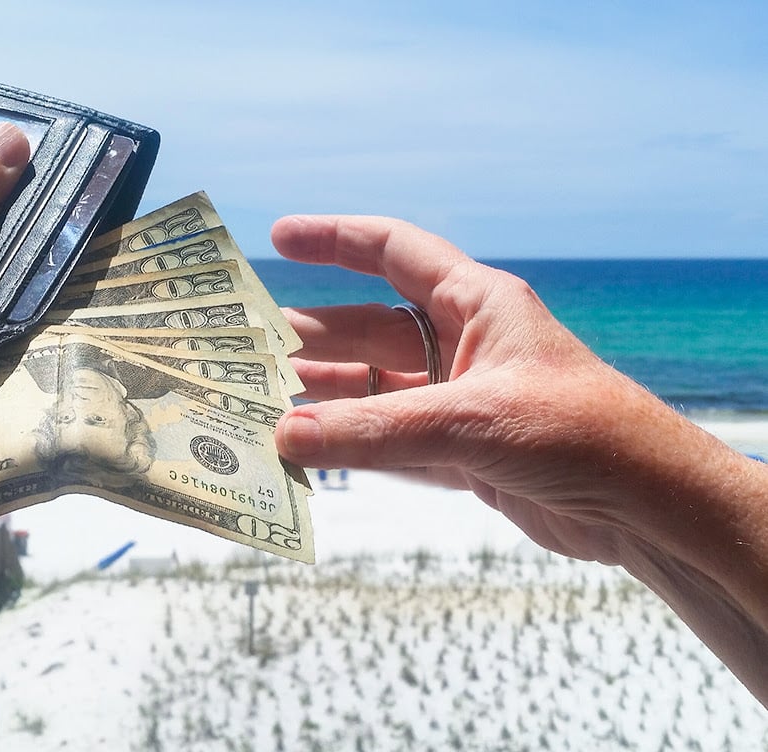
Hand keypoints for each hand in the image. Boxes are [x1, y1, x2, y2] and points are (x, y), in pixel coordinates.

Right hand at [270, 215, 767, 701]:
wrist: (644, 505)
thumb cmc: (577, 433)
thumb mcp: (470, 421)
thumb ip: (374, 430)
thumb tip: (285, 436)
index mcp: (475, 304)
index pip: (393, 251)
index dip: (335, 239)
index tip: (278, 238)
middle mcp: (460, 344)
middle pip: (367, 329)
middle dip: (309, 338)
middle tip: (244, 349)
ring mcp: (456, 400)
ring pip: (371, 389)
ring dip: (321, 398)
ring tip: (260, 406)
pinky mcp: (459, 451)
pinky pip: (385, 439)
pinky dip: (347, 446)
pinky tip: (306, 452)